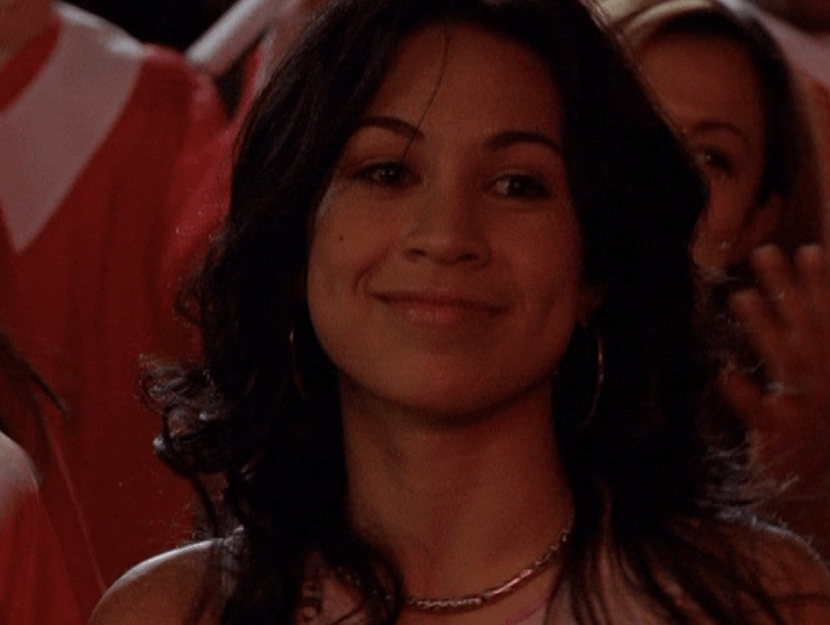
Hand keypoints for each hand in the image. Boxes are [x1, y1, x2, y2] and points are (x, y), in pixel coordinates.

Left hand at [721, 244, 829, 490]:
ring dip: (763, 327)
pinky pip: (759, 413)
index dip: (823, 285)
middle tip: (765, 252)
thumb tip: (806, 314)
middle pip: (806, 329)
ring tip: (738, 297)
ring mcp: (804, 409)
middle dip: (787, 289)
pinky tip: (726, 374)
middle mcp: (826, 385)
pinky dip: (744, 394)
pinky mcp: (778, 436)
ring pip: (783, 362)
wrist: (819, 495)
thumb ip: (812, 348)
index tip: (810, 250)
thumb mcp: (825, 391)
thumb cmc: (820, 438)